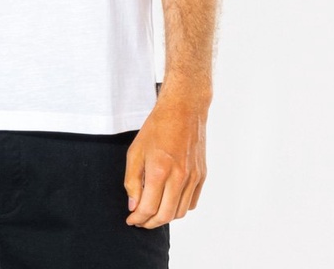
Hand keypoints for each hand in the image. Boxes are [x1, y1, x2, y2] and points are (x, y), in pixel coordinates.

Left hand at [123, 90, 208, 227]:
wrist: (183, 110)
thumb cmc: (156, 128)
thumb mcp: (135, 151)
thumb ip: (132, 180)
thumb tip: (133, 206)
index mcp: (159, 170)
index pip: (148, 208)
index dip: (137, 219)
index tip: (131, 220)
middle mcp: (179, 177)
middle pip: (165, 216)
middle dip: (150, 223)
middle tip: (140, 220)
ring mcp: (193, 177)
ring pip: (180, 212)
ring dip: (165, 217)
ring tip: (153, 212)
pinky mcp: (202, 176)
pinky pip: (191, 202)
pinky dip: (179, 208)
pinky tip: (169, 201)